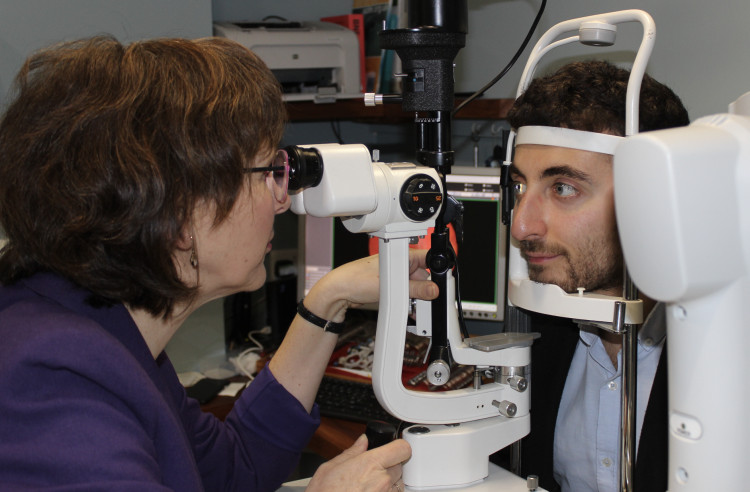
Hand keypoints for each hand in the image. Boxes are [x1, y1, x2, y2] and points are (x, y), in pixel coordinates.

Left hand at [305, 249, 438, 321]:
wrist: (339, 292)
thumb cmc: (355, 280)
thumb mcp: (389, 286)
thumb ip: (414, 289)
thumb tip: (433, 290)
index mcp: (403, 254)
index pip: (429, 259)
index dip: (437, 272)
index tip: (440, 286)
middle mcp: (402, 263)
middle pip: (426, 277)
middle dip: (427, 290)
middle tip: (425, 302)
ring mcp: (398, 275)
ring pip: (418, 287)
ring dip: (418, 298)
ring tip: (414, 308)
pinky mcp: (394, 286)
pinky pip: (408, 293)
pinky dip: (410, 301)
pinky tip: (409, 309)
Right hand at [306, 435, 409, 491]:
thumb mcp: (329, 468)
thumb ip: (352, 452)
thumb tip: (362, 441)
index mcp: (370, 464)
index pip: (402, 448)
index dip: (398, 446)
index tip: (393, 448)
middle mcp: (383, 480)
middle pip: (400, 465)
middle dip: (389, 466)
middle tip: (372, 471)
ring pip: (397, 483)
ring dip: (388, 483)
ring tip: (368, 487)